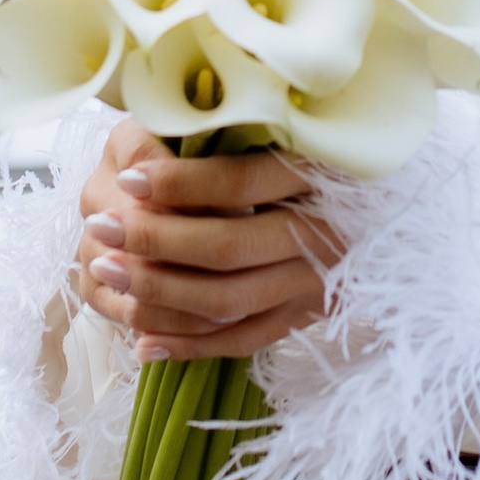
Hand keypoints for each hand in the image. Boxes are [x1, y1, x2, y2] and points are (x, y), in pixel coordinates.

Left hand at [72, 116, 329, 363]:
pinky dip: (190, 345)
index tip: (128, 178)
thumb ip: (225, 138)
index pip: (241, 182)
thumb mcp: (281, 134)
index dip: (180, 182)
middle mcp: (326, 234)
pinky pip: (242, 341)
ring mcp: (317, 284)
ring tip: (106, 270)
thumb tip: (146, 157)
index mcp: (321, 175)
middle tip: (100, 225)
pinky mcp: (306, 318)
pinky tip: (143, 341)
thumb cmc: (308, 156)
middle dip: (154, 239)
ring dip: (158, 292)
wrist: (379, 212)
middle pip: (227, 246)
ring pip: (228, 302)